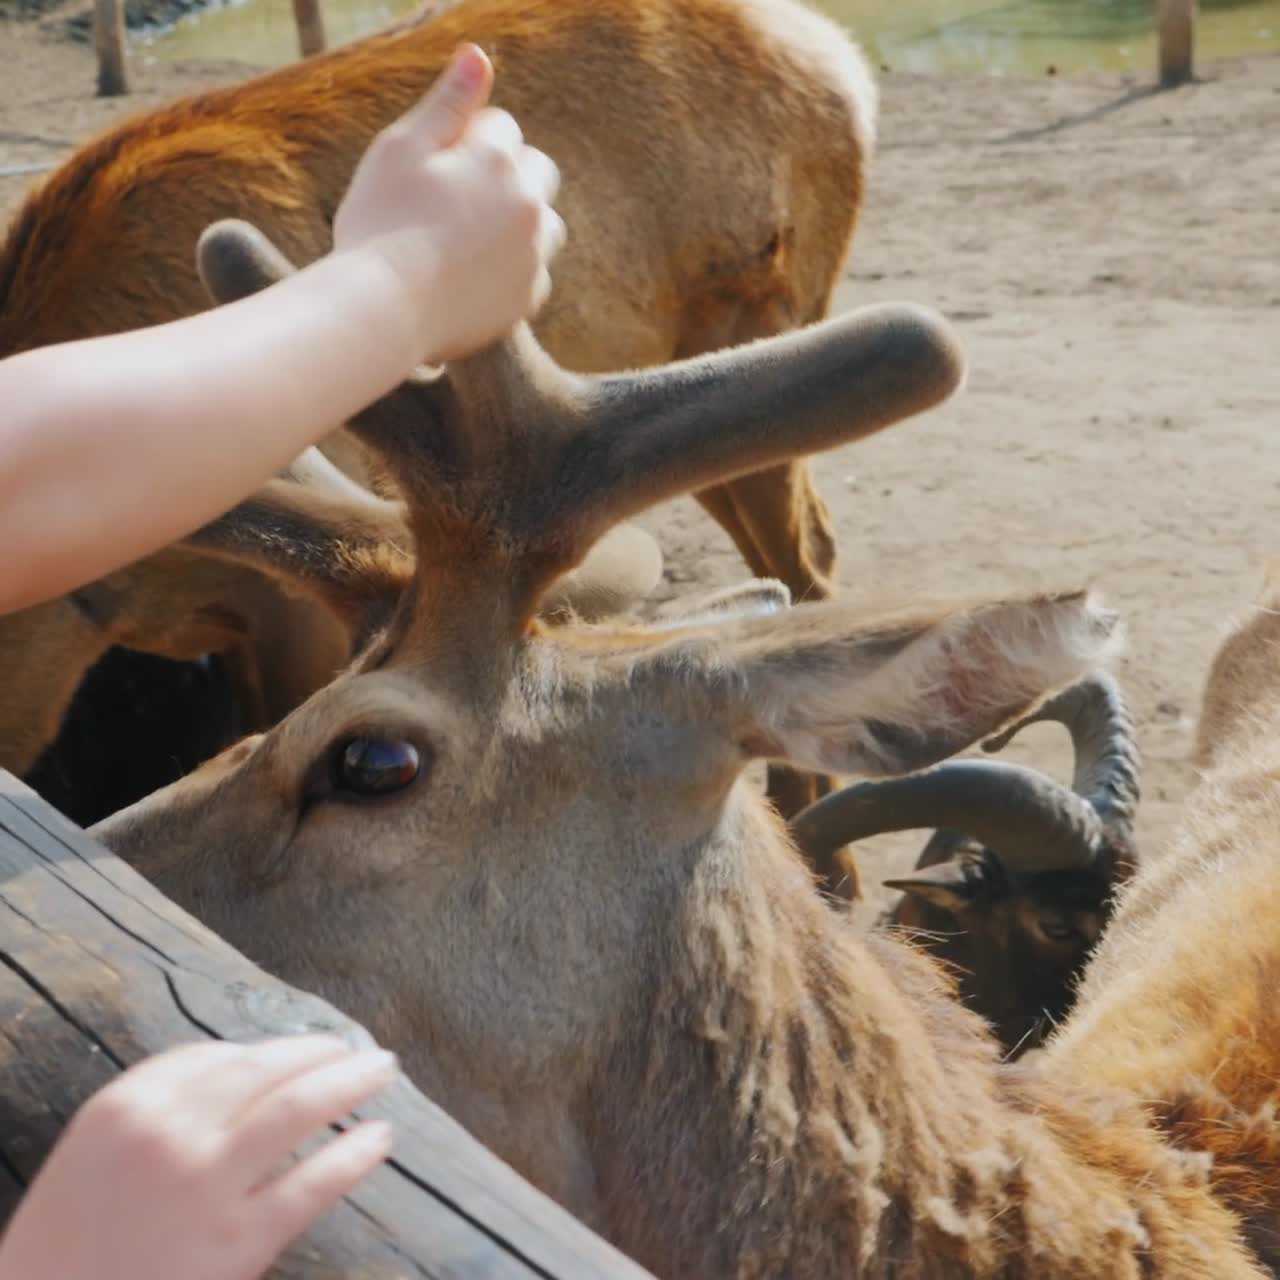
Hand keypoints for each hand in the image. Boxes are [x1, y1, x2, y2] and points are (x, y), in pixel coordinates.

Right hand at [0, 1035, 398, 1279]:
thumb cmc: (63, 1251)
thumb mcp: (91, 1159)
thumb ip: (156, 1114)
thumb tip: (238, 1079)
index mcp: (126, 1105)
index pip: (216, 1057)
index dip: (268, 1053)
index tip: (299, 1052)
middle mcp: (170, 1132)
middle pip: (265, 1071)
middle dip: (319, 1053)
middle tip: (359, 1048)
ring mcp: (208, 1184)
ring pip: (298, 1110)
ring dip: (350, 1082)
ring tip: (383, 1070)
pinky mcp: (239, 1241)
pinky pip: (312, 1184)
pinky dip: (353, 1155)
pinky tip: (379, 1139)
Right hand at [333, 43, 564, 362]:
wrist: (383, 310)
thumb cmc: (380, 224)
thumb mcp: (401, 148)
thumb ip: (448, 102)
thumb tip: (479, 56)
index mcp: (498, 157)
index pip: (502, 128)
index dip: (464, 142)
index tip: (433, 169)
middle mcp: (528, 203)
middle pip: (536, 171)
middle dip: (507, 176)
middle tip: (455, 202)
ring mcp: (533, 254)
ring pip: (545, 225)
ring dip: (519, 223)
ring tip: (469, 239)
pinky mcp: (528, 298)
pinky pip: (535, 274)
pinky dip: (513, 271)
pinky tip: (473, 276)